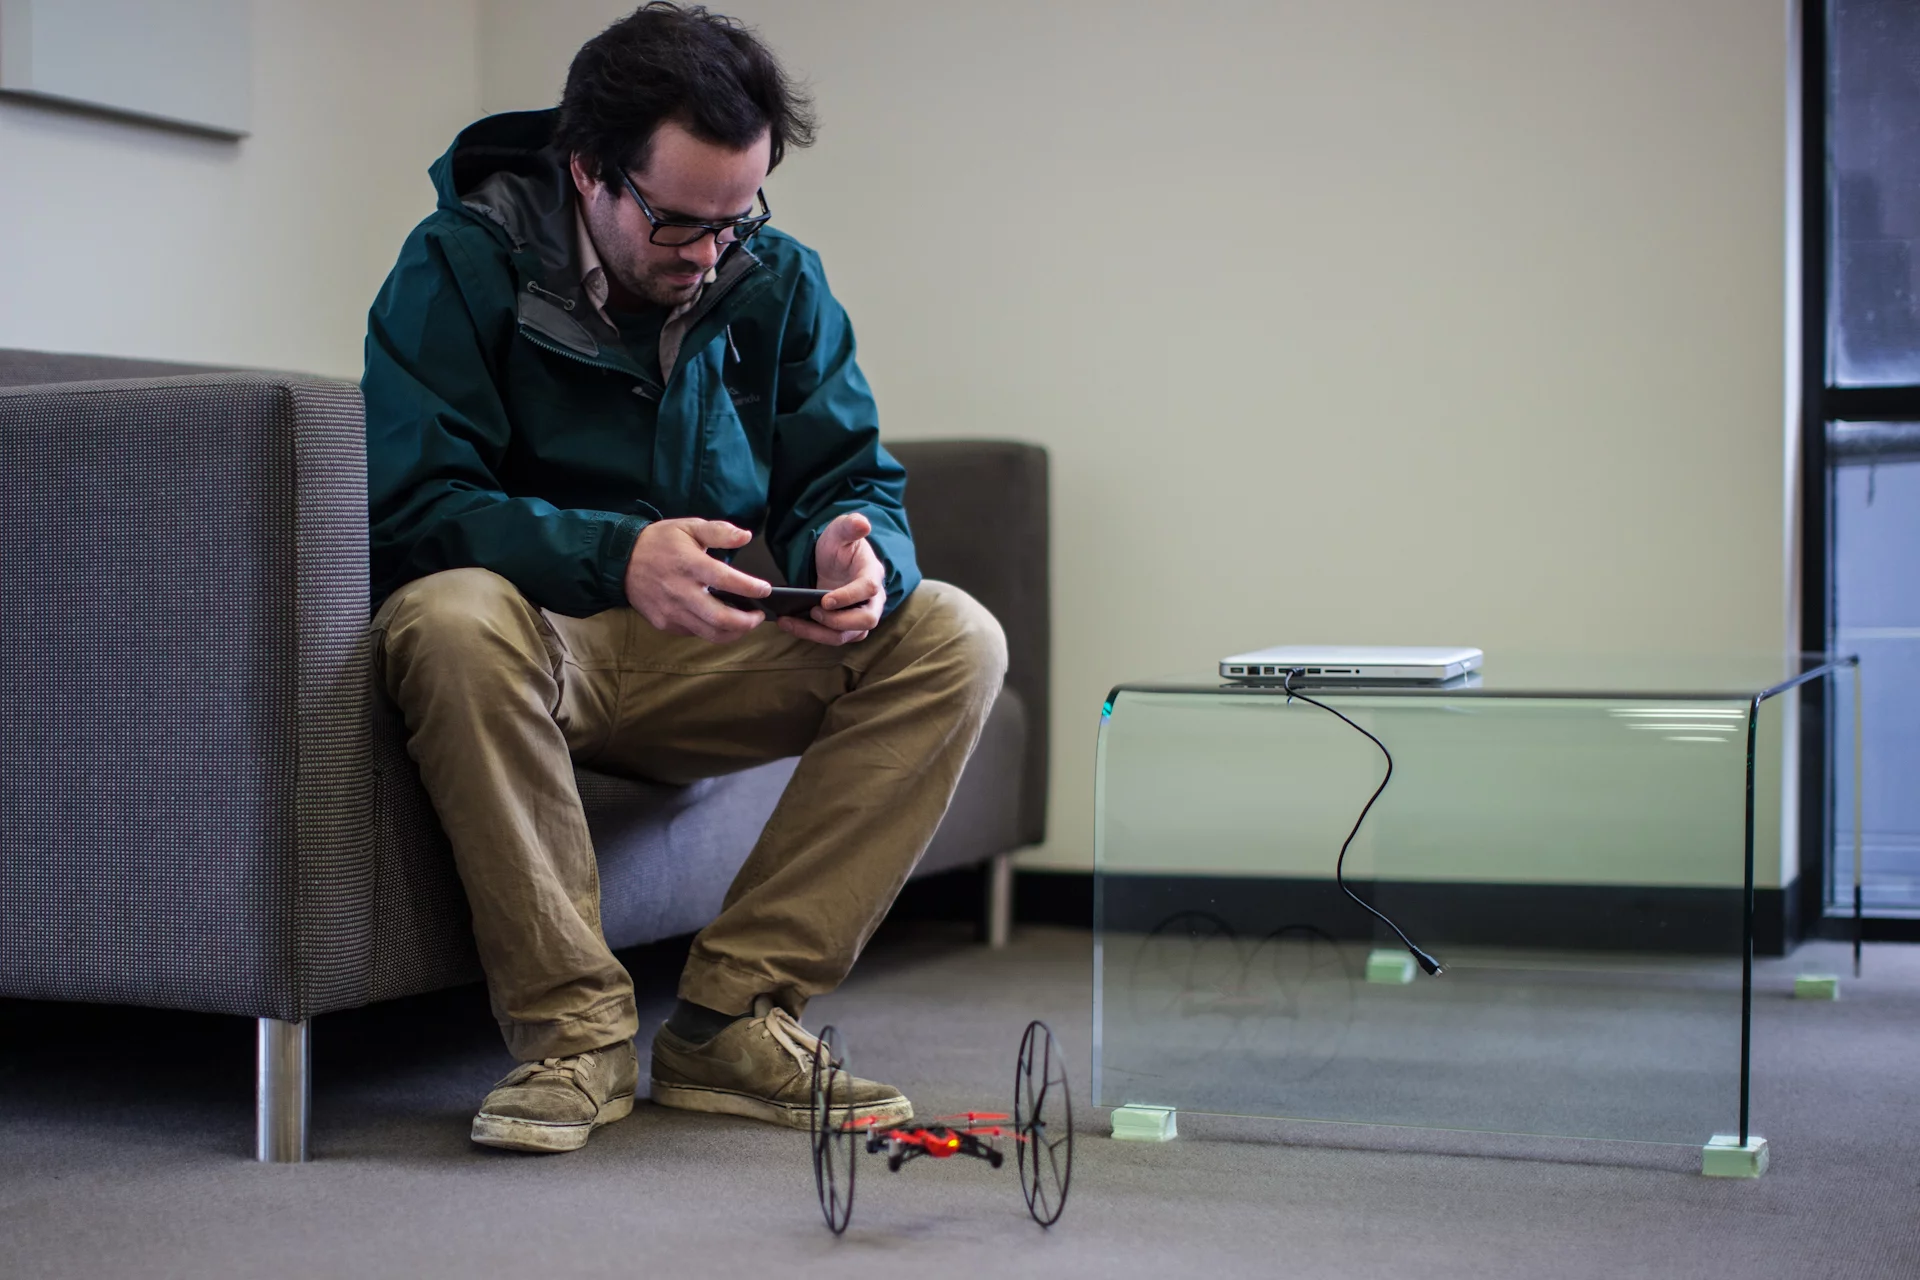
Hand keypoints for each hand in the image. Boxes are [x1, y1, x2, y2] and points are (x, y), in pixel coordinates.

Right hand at [624, 517, 770, 643]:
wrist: (620, 561)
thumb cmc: (659, 542)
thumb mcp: (688, 527)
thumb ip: (719, 531)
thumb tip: (745, 536)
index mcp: (688, 564)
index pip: (725, 580)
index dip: (749, 588)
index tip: (764, 590)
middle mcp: (680, 591)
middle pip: (720, 618)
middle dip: (746, 622)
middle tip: (758, 615)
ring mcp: (671, 611)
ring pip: (709, 633)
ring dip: (733, 632)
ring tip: (744, 623)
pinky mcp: (664, 623)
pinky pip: (694, 633)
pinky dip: (712, 630)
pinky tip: (720, 621)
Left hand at [781, 512, 883, 646]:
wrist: (834, 560)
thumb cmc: (840, 546)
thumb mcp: (841, 531)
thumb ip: (850, 526)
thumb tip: (862, 524)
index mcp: (872, 575)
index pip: (868, 590)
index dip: (848, 597)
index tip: (824, 600)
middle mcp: (872, 601)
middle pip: (865, 621)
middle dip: (837, 621)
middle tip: (812, 612)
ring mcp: (859, 616)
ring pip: (845, 635)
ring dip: (817, 633)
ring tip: (789, 622)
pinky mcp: (844, 627)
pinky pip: (831, 637)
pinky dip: (809, 633)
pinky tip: (788, 623)